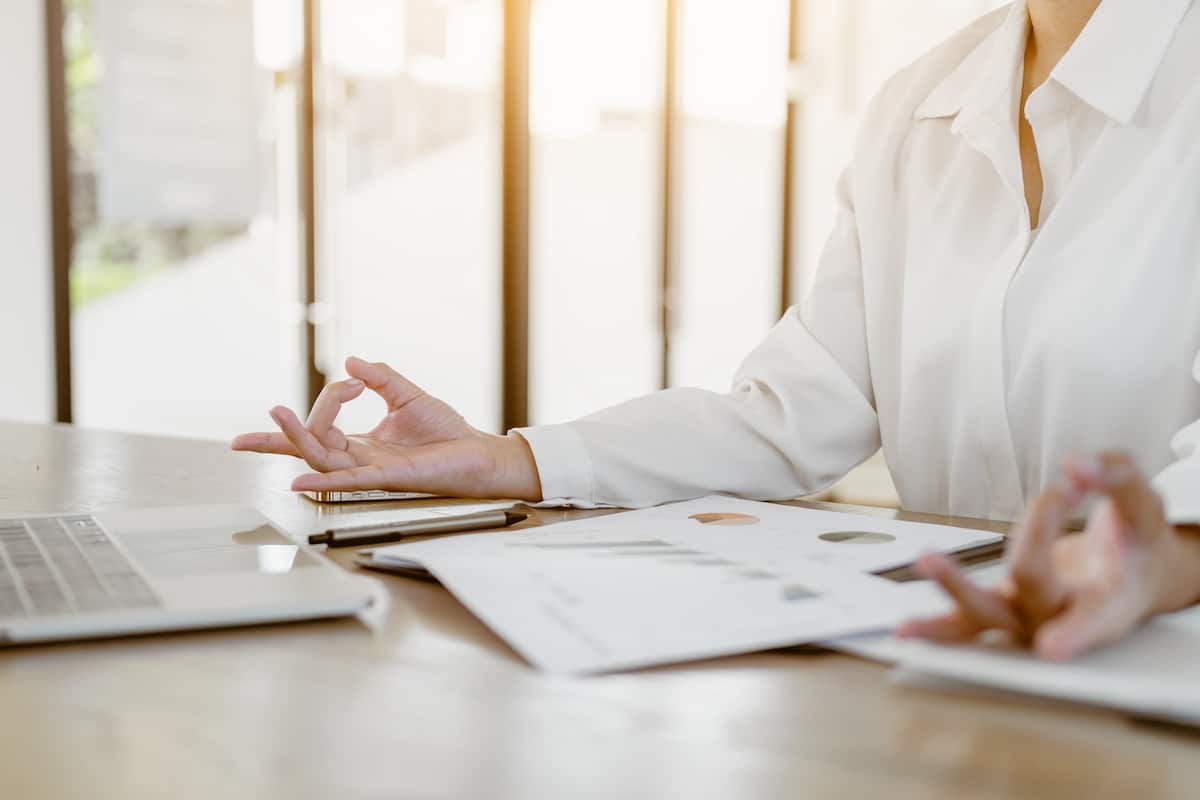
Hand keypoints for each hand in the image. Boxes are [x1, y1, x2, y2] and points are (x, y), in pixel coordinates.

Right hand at [231, 357, 542, 500]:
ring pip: (323, 457)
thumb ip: (379, 377)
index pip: (321, 427)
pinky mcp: (389, 478)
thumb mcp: (407, 395)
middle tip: (272, 410)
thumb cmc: (447, 432)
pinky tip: (297, 479)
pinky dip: (323, 478)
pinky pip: (349, 480)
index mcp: (362, 443)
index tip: (352, 381)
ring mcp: (371, 470)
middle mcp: (360, 459)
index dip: (327, 400)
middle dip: (284, 431)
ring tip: (277, 416)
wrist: (477, 451)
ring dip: (298, 438)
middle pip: (312, 443)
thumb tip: (350, 362)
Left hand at [897, 453, 1199, 660]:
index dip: (1074, 634)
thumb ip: (1117, 479)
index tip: (1052, 648)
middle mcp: (1064, 615)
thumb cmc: (1137, 545)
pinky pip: (967, 623)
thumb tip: (1077, 465)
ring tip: (927, 561)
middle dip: (1026, 549)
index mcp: (1110, 599)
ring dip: (955, 590)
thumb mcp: (1144, 507)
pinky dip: (938, 627)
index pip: (1093, 617)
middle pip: (1034, 586)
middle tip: (1030, 517)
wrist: (1134, 578)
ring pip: (987, 614)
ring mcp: (1027, 617)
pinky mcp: (1002, 611)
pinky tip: (903, 630)